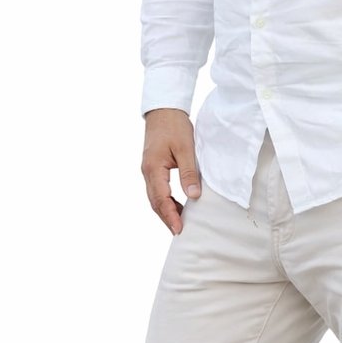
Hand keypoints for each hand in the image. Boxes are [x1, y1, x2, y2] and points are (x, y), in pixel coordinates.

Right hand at [141, 109, 200, 234]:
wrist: (163, 109)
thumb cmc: (174, 126)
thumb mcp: (185, 148)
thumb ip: (189, 173)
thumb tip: (194, 196)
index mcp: (153, 168)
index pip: (160, 199)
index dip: (170, 216)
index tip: (179, 230)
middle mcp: (147, 172)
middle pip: (155, 202)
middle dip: (167, 218)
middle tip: (180, 232)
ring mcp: (148, 170)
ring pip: (155, 197)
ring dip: (166, 211)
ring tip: (180, 223)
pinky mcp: (153, 167)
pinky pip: (157, 189)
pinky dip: (166, 200)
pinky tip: (177, 205)